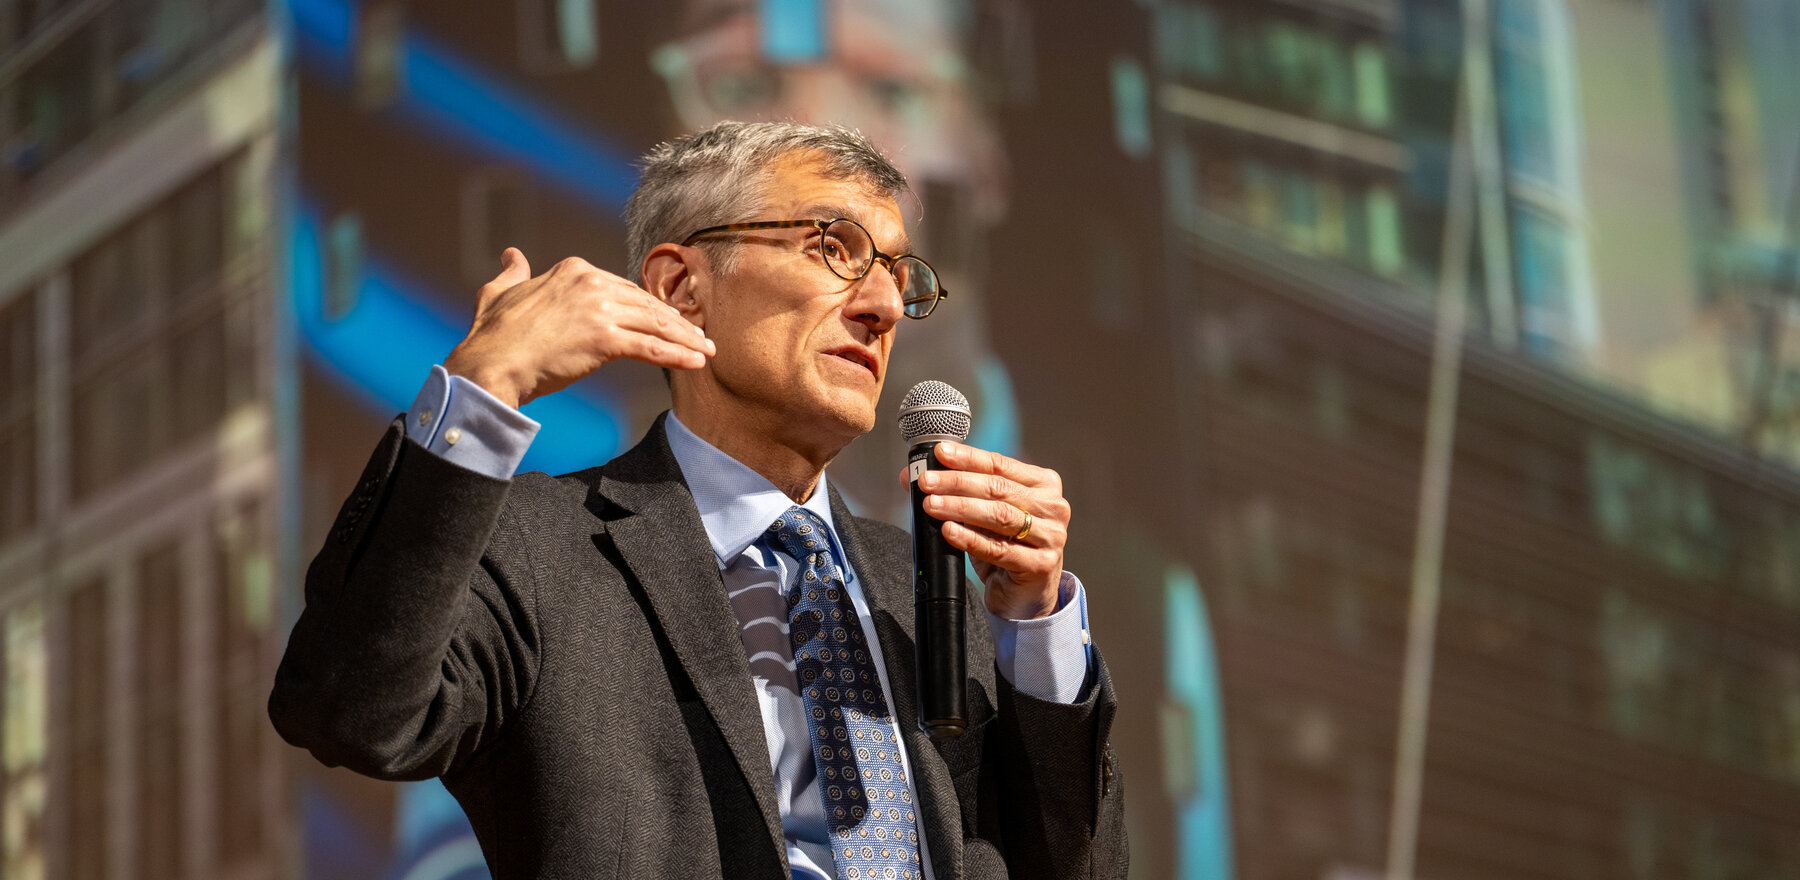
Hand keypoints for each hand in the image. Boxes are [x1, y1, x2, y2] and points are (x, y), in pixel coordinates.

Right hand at [443, 248, 714, 407]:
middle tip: (699, 336)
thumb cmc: (493, 335)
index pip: (624, 288)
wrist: (490, 364)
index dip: (649, 306)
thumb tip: (512, 255)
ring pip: (655, 323)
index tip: (667, 319)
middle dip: (676, 322)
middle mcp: (591, 283)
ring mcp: (599, 310)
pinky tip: (695, 363)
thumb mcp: (499, 291)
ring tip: (705, 351)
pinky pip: (651, 347)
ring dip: (685, 339)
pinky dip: (677, 355)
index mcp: (574, 270)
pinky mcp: (605, 339)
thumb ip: (513, 272)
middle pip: (646, 304)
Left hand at [901, 441, 1070, 619]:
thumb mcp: (983, 515)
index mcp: (1043, 484)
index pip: (1000, 464)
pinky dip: (970, 539)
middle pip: (998, 489)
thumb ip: (956, 492)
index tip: (939, 453)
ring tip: (932, 505)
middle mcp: (1053, 506)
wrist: (1025, 594)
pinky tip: (949, 531)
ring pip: (999, 516)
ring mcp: (1051, 536)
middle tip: (927, 482)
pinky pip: (999, 549)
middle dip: (957, 483)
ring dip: (961, 508)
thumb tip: (909, 476)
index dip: (968, 457)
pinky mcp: (1041, 564)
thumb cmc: (1005, 546)